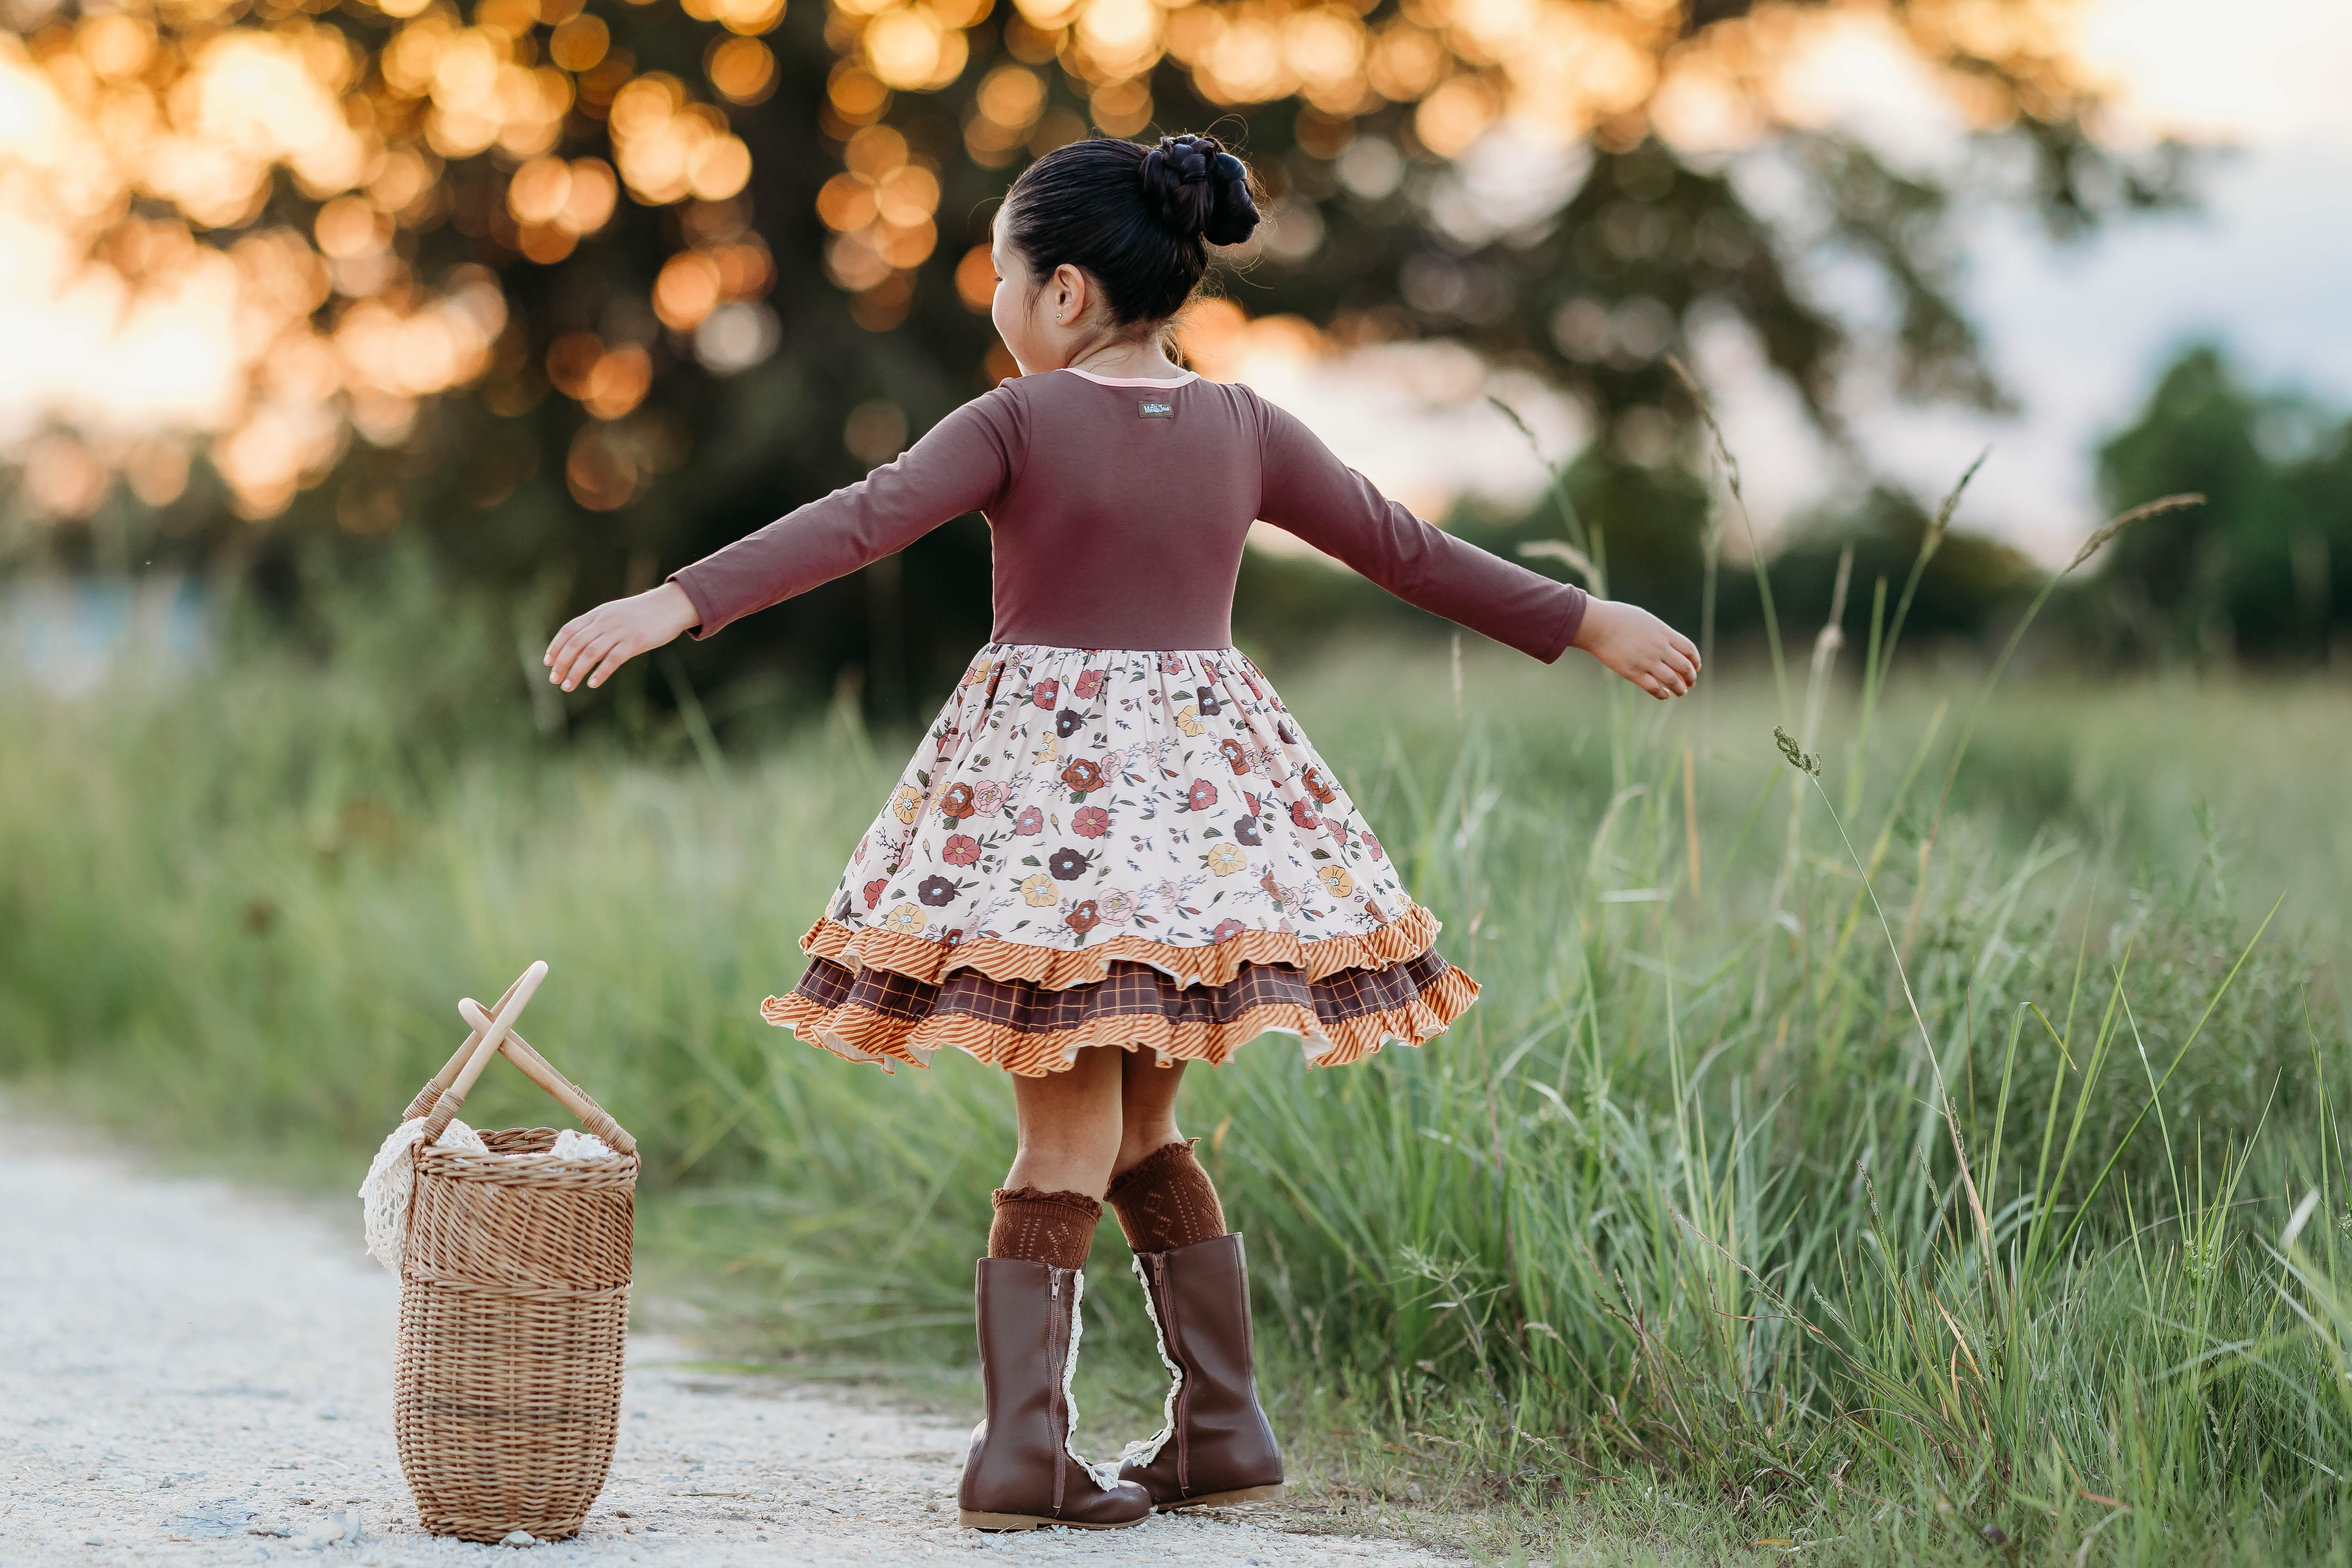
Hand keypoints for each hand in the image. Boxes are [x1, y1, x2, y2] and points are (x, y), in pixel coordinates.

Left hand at [544, 582, 699, 690]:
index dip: (556, 646)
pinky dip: (600, 673)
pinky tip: (593, 684)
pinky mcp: (635, 642)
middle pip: (576, 644)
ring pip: (590, 653)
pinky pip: (612, 659)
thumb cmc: (645, 613)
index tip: (548, 662)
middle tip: (555, 680)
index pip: (569, 630)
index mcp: (599, 614)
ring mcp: (620, 631)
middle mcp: (605, 621)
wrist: (672, 605)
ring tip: (568, 686)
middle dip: (562, 663)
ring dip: (576, 671)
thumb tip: (584, 641)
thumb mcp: (617, 613)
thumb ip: (601, 624)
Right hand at [1572, 597, 1700, 700]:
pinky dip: (1663, 694)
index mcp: (1663, 633)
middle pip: (1684, 667)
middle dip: (1690, 677)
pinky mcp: (1633, 673)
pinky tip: (1665, 695)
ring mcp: (1647, 661)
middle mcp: (1659, 648)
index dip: (1695, 661)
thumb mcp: (1645, 620)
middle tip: (1691, 682)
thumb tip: (1665, 642)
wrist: (1598, 624)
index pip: (1689, 649)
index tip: (1696, 667)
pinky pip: (1654, 688)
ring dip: (1680, 688)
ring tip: (1681, 692)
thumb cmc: (1618, 618)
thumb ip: (1658, 632)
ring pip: (1672, 680)